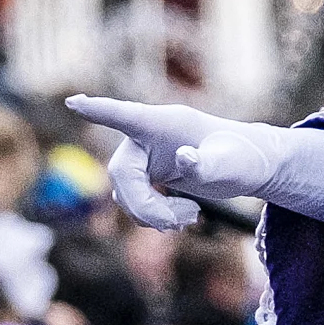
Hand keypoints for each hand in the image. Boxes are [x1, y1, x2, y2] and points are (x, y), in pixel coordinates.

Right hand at [65, 97, 323, 227]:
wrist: (249, 166)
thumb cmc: (242, 158)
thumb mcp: (229, 164)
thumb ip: (205, 164)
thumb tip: (184, 159)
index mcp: (165, 123)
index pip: (126, 116)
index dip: (98, 111)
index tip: (74, 102)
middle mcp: (148, 137)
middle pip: (122, 174)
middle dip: (145, 205)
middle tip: (181, 223)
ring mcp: (146, 157)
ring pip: (126, 193)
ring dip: (153, 214)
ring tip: (190, 216)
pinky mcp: (148, 175)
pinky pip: (135, 200)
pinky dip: (155, 216)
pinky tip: (185, 218)